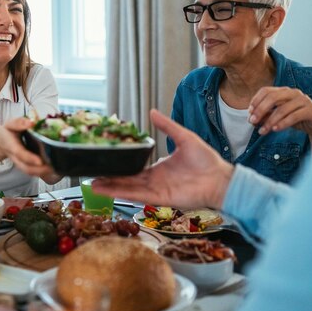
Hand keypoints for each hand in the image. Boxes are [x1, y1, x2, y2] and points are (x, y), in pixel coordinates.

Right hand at [0, 118, 56, 177]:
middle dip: (40, 170)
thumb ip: (20, 123)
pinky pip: (34, 172)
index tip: (40, 161)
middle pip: (26, 168)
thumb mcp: (11, 124)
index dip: (30, 158)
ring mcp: (21, 164)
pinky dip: (44, 173)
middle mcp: (16, 158)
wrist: (1, 142)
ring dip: (44, 173)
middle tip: (53, 167)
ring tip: (57, 168)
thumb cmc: (8, 132)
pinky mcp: (26, 166)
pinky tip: (54, 168)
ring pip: (31, 172)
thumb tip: (32, 122)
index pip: (21, 154)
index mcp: (12, 146)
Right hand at [92, 109, 233, 209]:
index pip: (133, 168)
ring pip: (128, 189)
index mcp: (158, 167)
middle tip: (89, 175)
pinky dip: (123, 194)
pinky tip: (109, 192)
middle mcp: (154, 180)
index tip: (103, 161)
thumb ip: (167, 126)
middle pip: (125, 180)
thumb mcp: (184, 137)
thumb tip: (152, 111)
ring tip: (91, 185)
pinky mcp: (160, 199)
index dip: (118, 166)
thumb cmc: (207, 160)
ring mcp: (156, 191)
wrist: (221, 179)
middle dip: (108, 178)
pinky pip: (138, 196)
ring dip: (110, 187)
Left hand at [249, 86, 311, 142]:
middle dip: (260, 110)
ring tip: (262, 131)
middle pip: (272, 97)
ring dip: (269, 121)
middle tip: (252, 122)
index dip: (255, 101)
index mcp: (283, 91)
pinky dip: (282, 123)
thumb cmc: (294, 118)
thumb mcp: (277, 116)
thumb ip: (265, 115)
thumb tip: (252, 118)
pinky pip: (294, 116)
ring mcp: (303, 100)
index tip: (249, 113)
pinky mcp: (311, 110)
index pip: (266, 91)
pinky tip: (275, 129)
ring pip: (282, 109)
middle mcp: (293, 93)